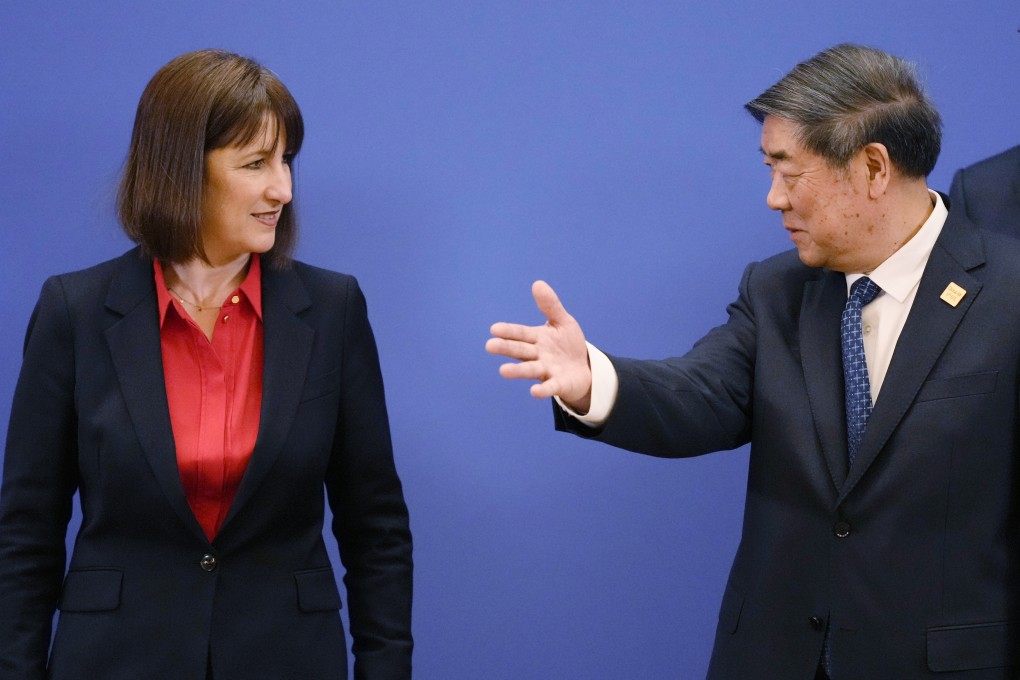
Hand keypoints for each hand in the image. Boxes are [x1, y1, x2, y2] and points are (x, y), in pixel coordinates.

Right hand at [486, 280, 591, 412]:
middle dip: (506, 348)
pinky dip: (543, 389)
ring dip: (517, 371)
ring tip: (503, 371)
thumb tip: (537, 283)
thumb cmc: (568, 344)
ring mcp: (547, 370)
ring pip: (530, 369)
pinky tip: (534, 392)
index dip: (509, 331)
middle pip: (521, 351)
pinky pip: (550, 387)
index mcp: (537, 339)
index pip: (521, 333)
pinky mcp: (558, 384)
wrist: (583, 369)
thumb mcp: (562, 322)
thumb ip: (550, 305)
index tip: (494, 329)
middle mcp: (538, 355)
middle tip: (490, 346)